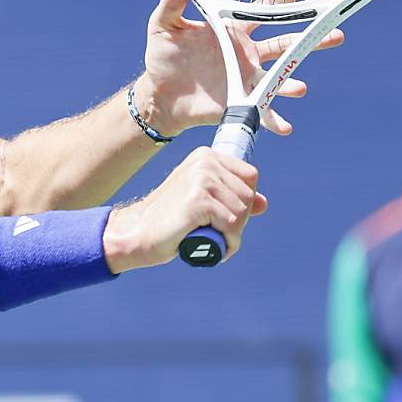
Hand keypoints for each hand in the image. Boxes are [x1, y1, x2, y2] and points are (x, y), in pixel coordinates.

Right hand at [102, 147, 266, 272]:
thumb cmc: (170, 218)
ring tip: (211, 239)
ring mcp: (201, 180)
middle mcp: (204, 162)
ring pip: (242, 213)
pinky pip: (231, 226)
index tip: (222, 214)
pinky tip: (210, 245)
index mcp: (205, 156)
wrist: (138, 232)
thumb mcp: (203, 201)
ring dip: (232, 234)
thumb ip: (231, 198)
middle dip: (238, 221)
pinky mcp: (198, 201)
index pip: (250, 176)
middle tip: (214, 231)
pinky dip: (226, 243)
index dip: (243, 201)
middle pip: (248, 196)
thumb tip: (263, 203)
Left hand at [136, 0, 344, 135]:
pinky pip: (262, 111)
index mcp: (232, 30)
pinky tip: (285, 127)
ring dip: (292, 82)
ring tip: (300, 88)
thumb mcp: (163, 25)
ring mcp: (246, 77)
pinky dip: (274, 119)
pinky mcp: (240, 101)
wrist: (159, 94)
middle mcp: (246, 52)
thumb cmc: (163, 56)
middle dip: (311, 38)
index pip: (264, 9)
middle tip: (337, 34)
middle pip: (285, 42)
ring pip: (279, 77)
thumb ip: (173, 1)